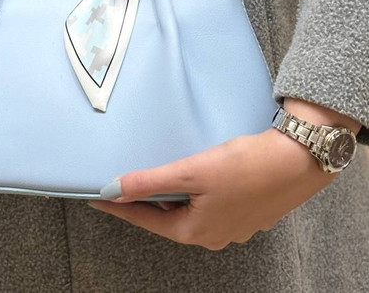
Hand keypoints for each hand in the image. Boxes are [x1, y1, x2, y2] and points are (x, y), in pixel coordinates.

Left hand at [88, 126, 334, 249]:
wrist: (298, 160)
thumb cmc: (247, 167)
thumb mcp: (192, 172)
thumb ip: (151, 182)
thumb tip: (115, 189)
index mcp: (195, 231)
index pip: (145, 218)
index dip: (119, 205)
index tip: (96, 197)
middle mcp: (213, 234)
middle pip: (166, 217)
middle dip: (143, 202)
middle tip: (120, 186)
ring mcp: (231, 224)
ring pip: (188, 210)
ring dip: (169, 195)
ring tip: (150, 178)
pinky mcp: (245, 209)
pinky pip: (207, 203)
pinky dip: (192, 191)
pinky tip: (191, 176)